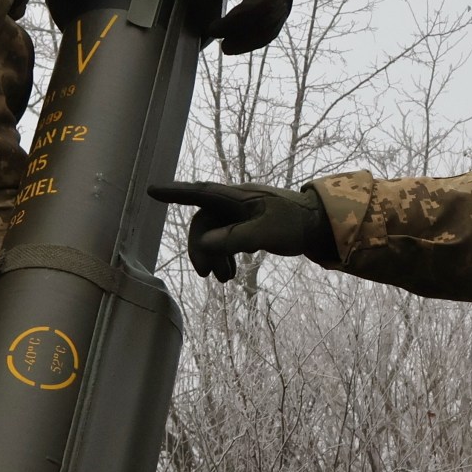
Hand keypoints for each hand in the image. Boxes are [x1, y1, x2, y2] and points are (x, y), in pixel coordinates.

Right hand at [147, 180, 330, 280]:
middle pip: (204, 223)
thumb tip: (205, 243)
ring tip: (224, 280)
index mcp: (237, 197)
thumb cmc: (296, 223)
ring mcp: (240, 214)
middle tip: (205, 275)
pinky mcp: (247, 225)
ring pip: (214, 234)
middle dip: (200, 249)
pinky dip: (224, 257)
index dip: (175, 193)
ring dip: (213, 257)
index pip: (200, 192)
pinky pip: (226, 240)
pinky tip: (230, 274)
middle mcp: (234, 203)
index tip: (152, 191)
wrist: (320, 224)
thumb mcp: (267, 232)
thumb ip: (235, 237)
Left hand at [204, 0, 291, 54]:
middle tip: (220, 42)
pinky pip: (270, 32)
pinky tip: (237, 45)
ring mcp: (285, 4)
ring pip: (270, 30)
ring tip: (226, 48)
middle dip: (243, 34)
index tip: (216, 26)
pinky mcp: (279, 13)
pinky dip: (254, 41)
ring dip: (248, 42)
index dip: (238, 18)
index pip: (260, 2)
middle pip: (266, 20)